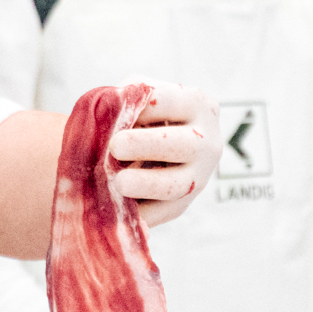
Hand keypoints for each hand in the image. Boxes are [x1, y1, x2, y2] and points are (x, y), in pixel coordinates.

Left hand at [105, 80, 219, 226]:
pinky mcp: (181, 206)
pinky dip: (140, 214)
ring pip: (176, 185)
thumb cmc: (142, 114)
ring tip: (119, 183)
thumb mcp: (138, 97)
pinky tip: (119, 211)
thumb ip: (125, 100)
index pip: (169, 102)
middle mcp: (206, 141)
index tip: (117, 113)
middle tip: (115, 147)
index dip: (141, 108)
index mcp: (196, 104)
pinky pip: (161, 213)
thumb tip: (106, 114)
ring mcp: (198, 177)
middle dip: (146, 145)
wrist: (157, 146)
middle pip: (180, 144)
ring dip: (146, 185)